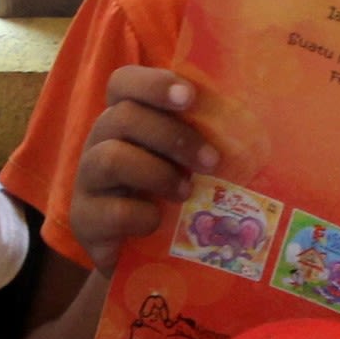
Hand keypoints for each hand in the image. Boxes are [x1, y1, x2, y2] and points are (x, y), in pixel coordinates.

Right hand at [72, 66, 218, 271]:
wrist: (144, 255)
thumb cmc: (172, 196)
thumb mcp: (188, 161)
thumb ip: (206, 137)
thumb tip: (254, 123)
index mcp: (126, 118)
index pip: (123, 82)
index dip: (154, 84)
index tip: (190, 97)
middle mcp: (101, 141)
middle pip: (124, 116)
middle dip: (173, 136)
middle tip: (211, 161)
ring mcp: (87, 180)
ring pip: (112, 158)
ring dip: (158, 173)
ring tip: (186, 192)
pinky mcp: (85, 219)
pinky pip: (112, 211)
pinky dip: (142, 215)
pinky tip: (158, 223)